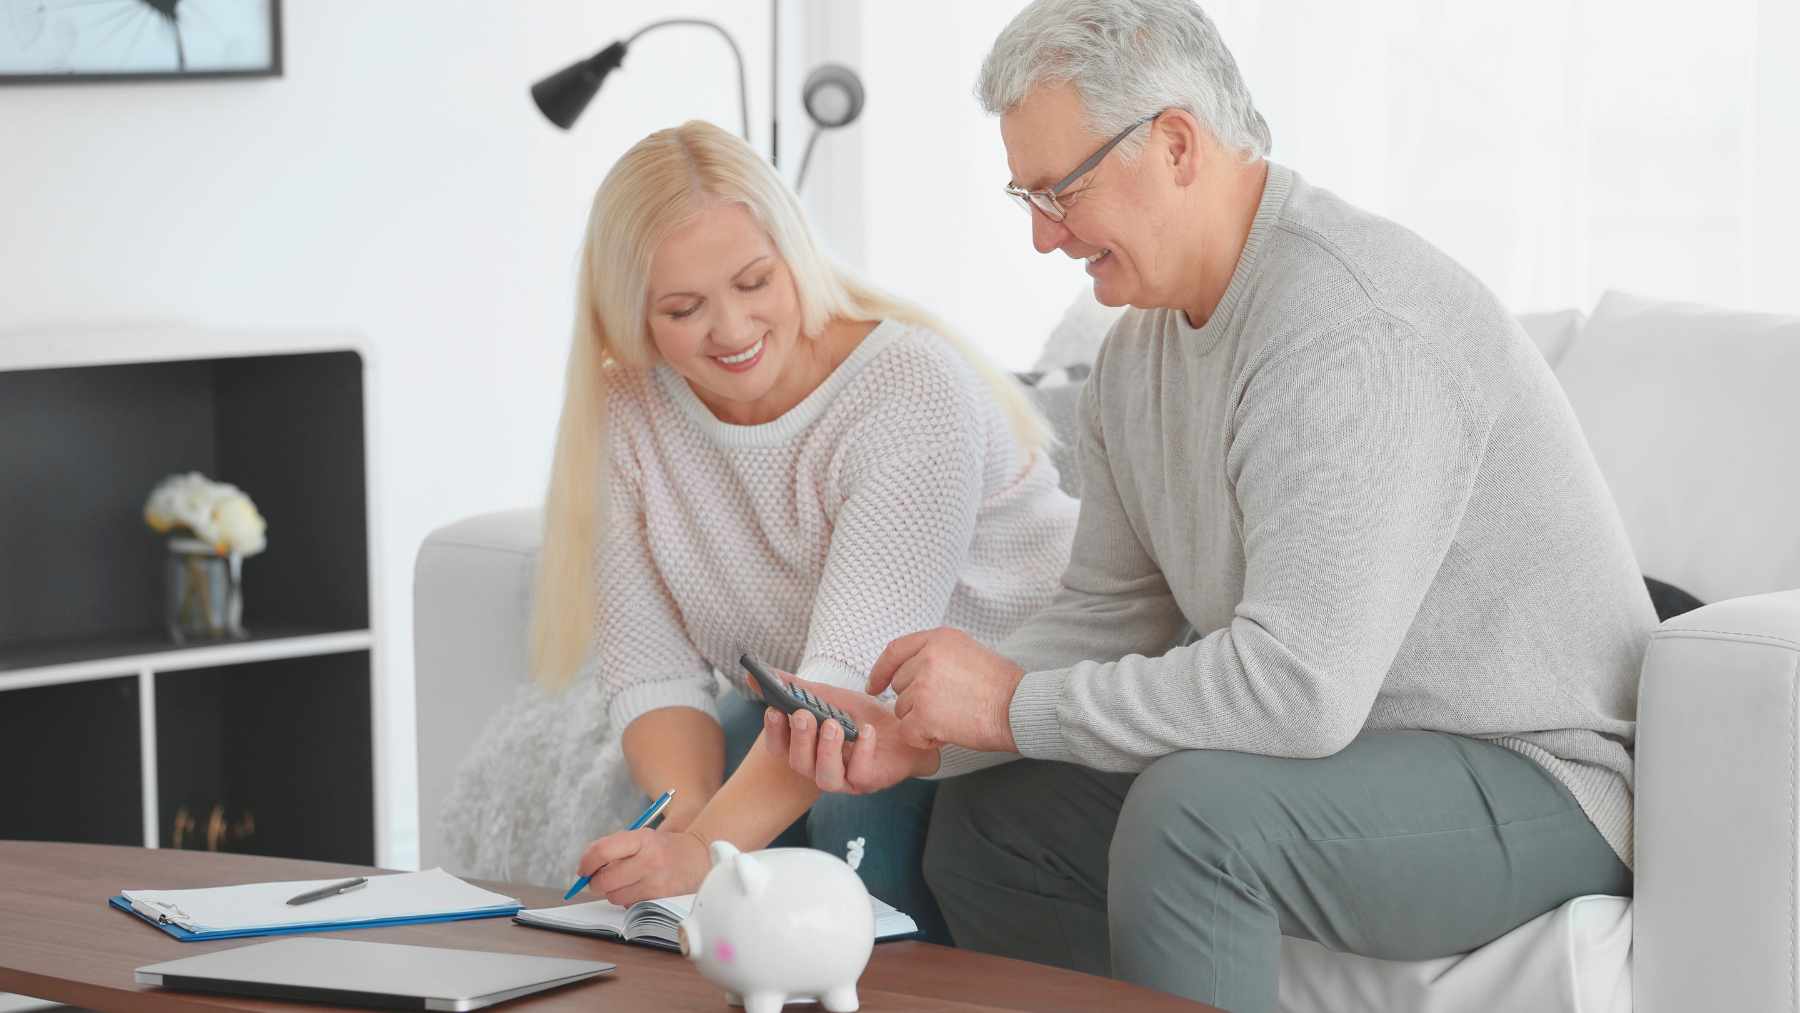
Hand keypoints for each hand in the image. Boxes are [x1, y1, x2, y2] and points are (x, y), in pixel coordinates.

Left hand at [574, 828, 709, 907]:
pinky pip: (629, 905)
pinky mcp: (660, 899)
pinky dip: (628, 900)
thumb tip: (585, 869)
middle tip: (599, 879)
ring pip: (615, 897)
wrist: (699, 857)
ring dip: (613, 892)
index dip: (586, 863)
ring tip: (626, 882)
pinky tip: (640, 889)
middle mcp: (649, 860)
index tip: (583, 869)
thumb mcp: (641, 837)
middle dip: (596, 882)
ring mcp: (656, 882)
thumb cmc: (663, 848)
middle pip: (604, 880)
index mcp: (642, 839)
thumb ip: (613, 848)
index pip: (602, 851)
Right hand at [760, 677, 939, 794]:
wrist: (902, 729)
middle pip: (799, 763)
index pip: (779, 748)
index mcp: (806, 750)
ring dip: (826, 749)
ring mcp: (845, 779)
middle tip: (803, 713)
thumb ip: (794, 689)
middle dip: (800, 738)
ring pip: (825, 776)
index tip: (773, 709)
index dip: (773, 732)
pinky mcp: (869, 781)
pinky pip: (860, 774)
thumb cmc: (860, 717)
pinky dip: (862, 751)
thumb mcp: (827, 698)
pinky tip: (866, 731)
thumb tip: (755, 676)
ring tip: (833, 724)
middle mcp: (820, 768)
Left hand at [869, 628, 1023, 752]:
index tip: (875, 685)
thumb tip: (910, 672)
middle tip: (947, 707)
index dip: (881, 671)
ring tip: (953, 717)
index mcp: (938, 639)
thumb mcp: (967, 651)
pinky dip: (924, 739)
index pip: (895, 651)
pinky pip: (908, 732)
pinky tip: (948, 733)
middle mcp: (926, 658)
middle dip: (915, 701)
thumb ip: (936, 656)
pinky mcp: (924, 714)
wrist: (1019, 708)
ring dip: (922, 720)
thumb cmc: (1001, 685)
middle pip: (900, 685)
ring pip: (903, 710)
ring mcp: (923, 686)